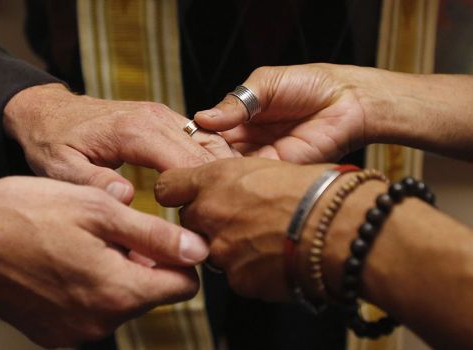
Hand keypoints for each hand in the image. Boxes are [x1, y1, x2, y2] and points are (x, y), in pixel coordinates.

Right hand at [0, 177, 207, 346]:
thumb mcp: (99, 211)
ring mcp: (76, 332)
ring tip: (86, 243)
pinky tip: (68, 262)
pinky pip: (93, 311)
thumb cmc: (30, 214)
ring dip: (116, 273)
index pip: (184, 287)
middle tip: (113, 231)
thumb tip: (198, 250)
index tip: (162, 237)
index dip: (180, 258)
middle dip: (144, 263)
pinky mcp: (55, 334)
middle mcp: (102, 322)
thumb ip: (155, 236)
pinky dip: (90, 288)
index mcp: (119, 291)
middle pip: (152, 294)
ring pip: (122, 301)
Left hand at [4, 84, 234, 202]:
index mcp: (134, 131)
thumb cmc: (52, 141)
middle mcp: (156, 118)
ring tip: (219, 205)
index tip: (195, 227)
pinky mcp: (164, 118)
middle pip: (204, 155)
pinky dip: (212, 160)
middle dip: (213, 188)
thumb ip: (94, 183)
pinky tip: (212, 185)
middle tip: (214, 223)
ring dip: (218, 172)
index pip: (186, 164)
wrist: (47, 112)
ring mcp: (163, 115)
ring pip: (210, 142)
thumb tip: (128, 198)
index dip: (197, 197)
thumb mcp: (61, 168)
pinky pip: (200, 137)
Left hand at [155, 158, 329, 301]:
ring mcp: (222, 251)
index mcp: (215, 180)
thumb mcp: (268, 167)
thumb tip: (229, 188)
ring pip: (213, 250)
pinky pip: (236, 274)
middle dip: (208, 221)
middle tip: (240, 218)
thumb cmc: (315, 190)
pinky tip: (276, 257)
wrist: (342, 228)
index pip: (167, 187)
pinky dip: (251, 269)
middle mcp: (210, 214)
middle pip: (189, 220)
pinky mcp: (238, 280)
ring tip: (267, 238)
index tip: (186, 195)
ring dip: (232, 246)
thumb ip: (235, 179)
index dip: (178, 192)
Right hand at [194, 64, 368, 163]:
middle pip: (215, 155)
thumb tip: (202, 118)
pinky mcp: (278, 169)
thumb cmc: (310, 84)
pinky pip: (253, 176)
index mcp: (241, 119)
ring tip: (195, 172)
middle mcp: (248, 142)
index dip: (194, 138)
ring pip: (230, 169)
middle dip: (200, 159)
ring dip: (216, 171)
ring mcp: (262, 157)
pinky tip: (222, 176)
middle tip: (180, 163)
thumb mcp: (265, 84)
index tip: (175, 144)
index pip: (209, 133)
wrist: (348, 100)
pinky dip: (237, 177)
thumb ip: (236, 103)